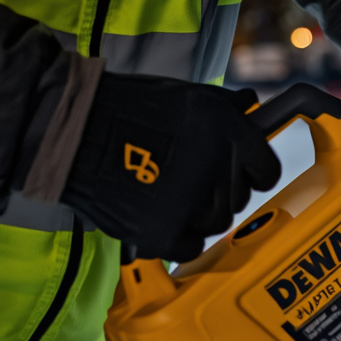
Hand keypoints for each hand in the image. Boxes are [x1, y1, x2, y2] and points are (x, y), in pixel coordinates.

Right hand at [61, 75, 280, 261]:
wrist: (72, 131)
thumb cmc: (125, 107)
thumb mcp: (186, 95)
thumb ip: (225, 106)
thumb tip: (251, 105)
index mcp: (231, 134)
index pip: (268, 171)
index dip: (253, 173)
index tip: (240, 174)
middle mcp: (219, 169)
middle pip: (238, 199)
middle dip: (218, 191)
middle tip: (186, 178)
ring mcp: (194, 203)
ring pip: (216, 222)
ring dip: (197, 213)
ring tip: (166, 191)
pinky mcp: (165, 231)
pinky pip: (190, 246)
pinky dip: (177, 237)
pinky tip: (158, 215)